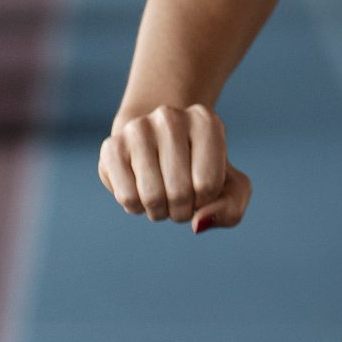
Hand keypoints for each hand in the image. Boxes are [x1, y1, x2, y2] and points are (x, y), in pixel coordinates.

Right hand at [98, 102, 252, 231]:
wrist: (158, 147)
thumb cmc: (200, 171)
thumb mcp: (230, 188)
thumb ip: (230, 209)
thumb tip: (199, 223)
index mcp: (206, 122)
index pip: (209, 184)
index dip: (205, 201)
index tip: (201, 188)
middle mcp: (171, 117)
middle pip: (180, 192)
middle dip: (182, 210)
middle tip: (180, 198)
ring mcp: (138, 129)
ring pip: (152, 197)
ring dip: (159, 211)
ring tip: (163, 196)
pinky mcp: (111, 147)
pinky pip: (127, 197)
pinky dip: (137, 208)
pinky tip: (141, 190)